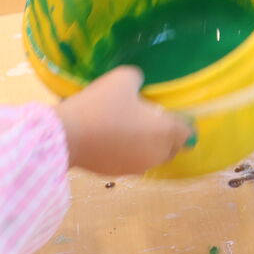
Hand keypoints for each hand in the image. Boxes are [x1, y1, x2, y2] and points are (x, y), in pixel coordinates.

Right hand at [56, 66, 191, 175]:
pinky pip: (131, 163)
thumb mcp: (123, 79)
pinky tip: (112, 140)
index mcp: (165, 132)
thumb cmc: (101, 106)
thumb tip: (138, 84)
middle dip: (166, 136)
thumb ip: (138, 79)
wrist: (66, 136)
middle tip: (150, 119)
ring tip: (130, 128)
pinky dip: (128, 153)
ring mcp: (136, 168)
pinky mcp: (116, 175)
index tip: (170, 112)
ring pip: (151, 157)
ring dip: (147, 146)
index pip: (187, 132)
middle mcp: (156, 154)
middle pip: (171, 147)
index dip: (181, 122)